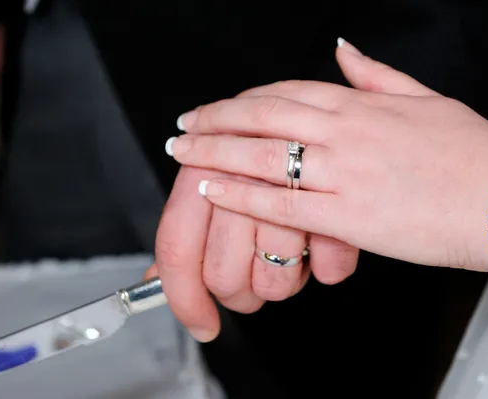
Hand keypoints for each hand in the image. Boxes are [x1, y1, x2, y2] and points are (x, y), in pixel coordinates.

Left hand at [148, 154, 357, 342]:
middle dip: (241, 292)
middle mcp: (240, 181)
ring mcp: (288, 194)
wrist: (320, 118)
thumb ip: (184, 237)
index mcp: (201, 174)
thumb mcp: (211, 185)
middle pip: (224, 278)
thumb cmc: (262, 158)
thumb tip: (153, 279)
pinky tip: (319, 242)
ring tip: (290, 250)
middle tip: (255, 271)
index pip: (177, 250)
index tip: (202, 324)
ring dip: (283, 279)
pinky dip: (326, 266)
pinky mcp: (334, 204)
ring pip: (273, 284)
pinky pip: (327, 271)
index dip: (184, 299)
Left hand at [167, 39, 487, 273]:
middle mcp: (345, 132)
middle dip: (214, 120)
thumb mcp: (425, 98)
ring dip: (214, 152)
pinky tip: (210, 190)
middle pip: (261, 118)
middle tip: (182, 127)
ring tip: (182, 153)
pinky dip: (240, 195)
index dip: (242, 99)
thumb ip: (375, 73)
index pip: (284, 93)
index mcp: (361, 104)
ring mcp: (343, 173)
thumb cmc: (472, 152)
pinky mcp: (347, 216)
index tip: (217, 106)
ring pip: (261, 156)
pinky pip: (280, 204)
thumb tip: (342, 48)